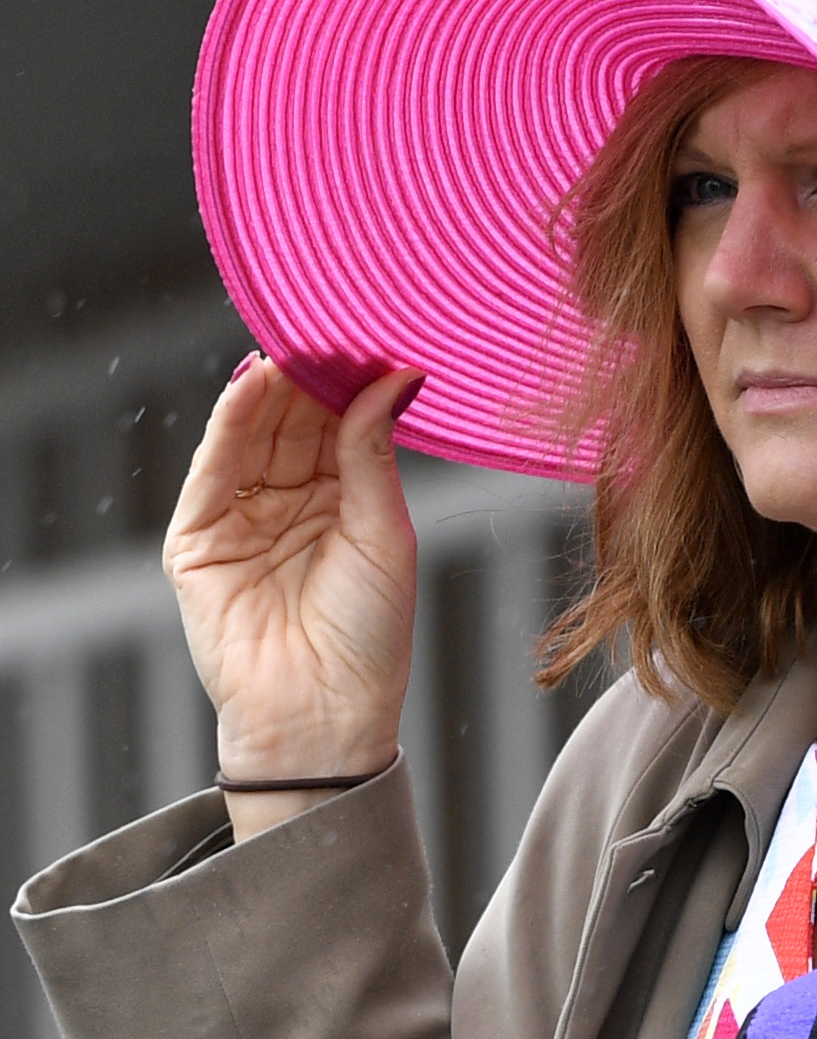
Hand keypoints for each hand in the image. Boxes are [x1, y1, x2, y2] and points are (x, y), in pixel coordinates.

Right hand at [163, 358, 421, 829]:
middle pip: (294, 421)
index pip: (339, 423)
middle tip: (329, 324)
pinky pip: (214, 470)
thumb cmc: (369, 637)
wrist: (322, 714)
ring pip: (254, 435)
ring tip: (294, 342)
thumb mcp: (384, 531)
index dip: (349, 380)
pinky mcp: (198, 539)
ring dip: (271, 387)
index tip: (368, 333)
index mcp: (342, 500)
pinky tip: (254, 383)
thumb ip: (373, 451)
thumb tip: (395, 376)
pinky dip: (231, 423)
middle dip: (310, 374)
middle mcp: (290, 501)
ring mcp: (242, 517)